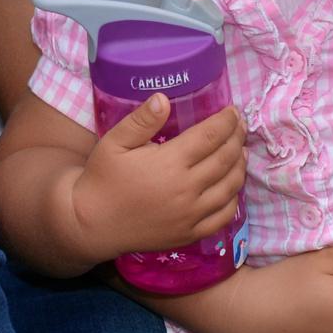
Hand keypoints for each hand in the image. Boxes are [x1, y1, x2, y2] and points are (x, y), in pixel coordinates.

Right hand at [68, 97, 246, 257]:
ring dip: (240, 166)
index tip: (233, 111)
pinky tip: (232, 186)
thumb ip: (141, 120)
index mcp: (169, 163)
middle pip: (225, 159)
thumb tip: (164, 98)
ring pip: (230, 187)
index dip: (226, 122)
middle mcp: (186, 190)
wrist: (92, 224)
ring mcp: (190, 215)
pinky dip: (234, 198)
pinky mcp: (190, 234)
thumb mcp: (114, 142)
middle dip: (237, 138)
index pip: (210, 137)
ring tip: (240, 151)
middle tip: (240, 126)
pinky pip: (224, 217)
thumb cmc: (102, 178)